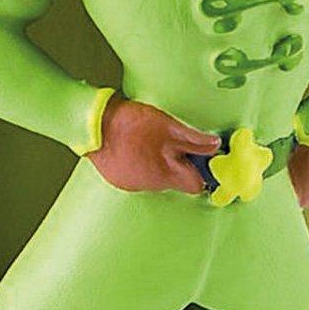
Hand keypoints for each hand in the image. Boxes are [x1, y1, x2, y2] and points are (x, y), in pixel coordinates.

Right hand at [89, 96, 219, 193]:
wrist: (92, 125)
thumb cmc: (131, 124)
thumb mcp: (169, 126)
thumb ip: (194, 140)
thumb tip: (215, 146)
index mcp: (166, 175)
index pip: (195, 185)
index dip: (200, 171)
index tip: (199, 159)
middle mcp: (150, 185)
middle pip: (175, 181)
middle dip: (177, 165)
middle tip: (172, 143)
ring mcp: (132, 184)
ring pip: (156, 179)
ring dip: (158, 164)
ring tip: (150, 142)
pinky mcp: (118, 179)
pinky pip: (137, 176)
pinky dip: (140, 164)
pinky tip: (135, 148)